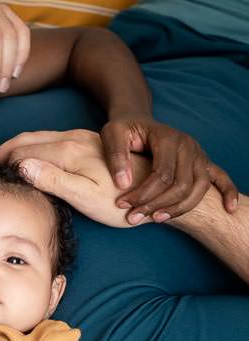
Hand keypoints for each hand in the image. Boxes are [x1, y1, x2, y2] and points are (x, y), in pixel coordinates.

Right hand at [0, 129, 153, 227]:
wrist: (161, 190)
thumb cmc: (122, 201)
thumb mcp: (86, 196)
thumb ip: (53, 180)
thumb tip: (21, 166)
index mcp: (67, 151)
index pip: (21, 152)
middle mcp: (72, 138)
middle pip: (26, 139)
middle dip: (1, 151)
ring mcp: (82, 138)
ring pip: (38, 137)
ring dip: (15, 147)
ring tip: (0, 161)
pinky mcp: (90, 142)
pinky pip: (50, 139)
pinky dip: (31, 146)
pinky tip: (31, 157)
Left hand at [100, 115, 238, 222]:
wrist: (137, 121)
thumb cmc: (123, 129)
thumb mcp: (112, 134)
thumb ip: (116, 156)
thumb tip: (123, 184)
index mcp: (168, 138)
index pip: (162, 175)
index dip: (142, 194)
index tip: (121, 205)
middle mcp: (188, 146)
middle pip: (181, 185)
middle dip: (156, 205)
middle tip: (133, 217)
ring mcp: (198, 154)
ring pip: (199, 188)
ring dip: (178, 208)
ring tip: (155, 219)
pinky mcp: (203, 161)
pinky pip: (221, 178)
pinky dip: (228, 192)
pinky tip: (228, 208)